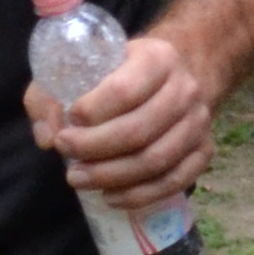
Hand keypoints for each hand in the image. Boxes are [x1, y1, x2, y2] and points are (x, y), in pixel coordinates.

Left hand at [26, 28, 216, 216]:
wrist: (172, 75)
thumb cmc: (119, 71)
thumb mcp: (82, 65)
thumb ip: (51, 93)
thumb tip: (47, 136)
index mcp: (157, 58)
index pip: (124, 91)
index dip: (91, 113)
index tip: (67, 123)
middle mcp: (186, 89)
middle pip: (139, 131)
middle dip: (95, 149)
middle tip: (66, 152)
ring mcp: (199, 122)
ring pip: (157, 160)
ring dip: (112, 177)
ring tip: (79, 179)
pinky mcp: (205, 149)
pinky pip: (176, 180)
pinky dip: (141, 195)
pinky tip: (111, 196)